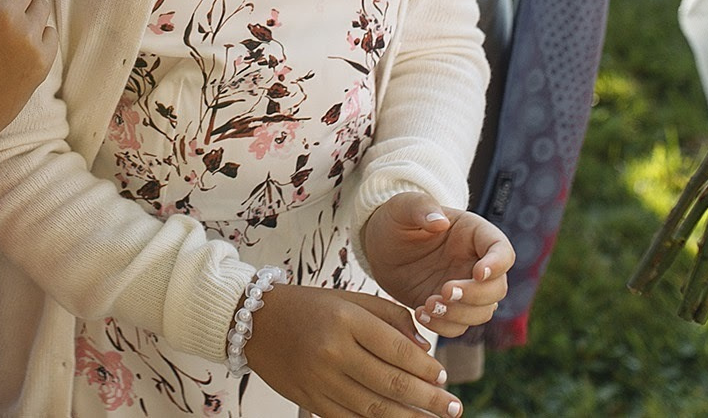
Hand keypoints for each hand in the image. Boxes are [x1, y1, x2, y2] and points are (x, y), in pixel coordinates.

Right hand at [244, 283, 461, 417]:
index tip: (443, 376)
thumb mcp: (350, 299)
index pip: (398, 350)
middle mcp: (333, 351)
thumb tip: (424, 348)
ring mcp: (320, 380)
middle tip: (453, 408)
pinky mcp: (310, 400)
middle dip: (428, 399)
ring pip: (374, 408)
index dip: (426, 367)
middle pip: (391, 382)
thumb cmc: (309, 306)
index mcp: (346, 320)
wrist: (254, 321)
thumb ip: (390, 317)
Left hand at [361, 191, 513, 336]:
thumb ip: (421, 207)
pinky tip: (421, 314)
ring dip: (460, 314)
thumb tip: (440, 221)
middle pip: (498, 288)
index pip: (502, 250)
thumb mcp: (403, 207)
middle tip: (444, 291)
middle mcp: (476, 263)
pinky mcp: (450, 309)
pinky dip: (444, 327)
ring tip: (428, 305)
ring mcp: (465, 288)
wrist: (379, 247)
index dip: (497, 264)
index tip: (478, 272)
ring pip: (482, 311)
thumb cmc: (396, 220)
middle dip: (475, 295)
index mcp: (474, 234)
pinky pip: (459, 326)